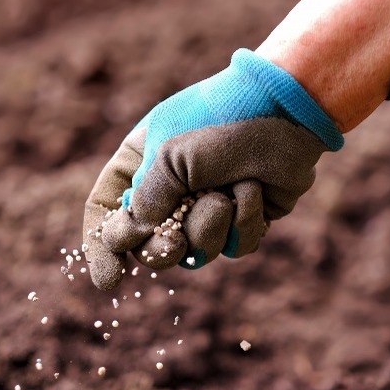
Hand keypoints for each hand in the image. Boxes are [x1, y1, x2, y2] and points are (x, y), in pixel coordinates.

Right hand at [82, 49, 342, 290]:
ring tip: (226, 193)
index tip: (111, 280)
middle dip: (163, 250)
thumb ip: (145, 202)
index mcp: (140, 164)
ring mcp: (208, 206)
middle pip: (149, 246)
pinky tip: (254, 190)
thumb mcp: (169, 156)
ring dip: (210, 227)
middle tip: (174, 244)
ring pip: (196, 253)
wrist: (286, 109)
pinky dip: (244, 223)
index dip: (103, 248)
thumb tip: (129, 240)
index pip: (106, 211)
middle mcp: (171, 189)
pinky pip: (235, 248)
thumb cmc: (220, 121)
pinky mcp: (244, 218)